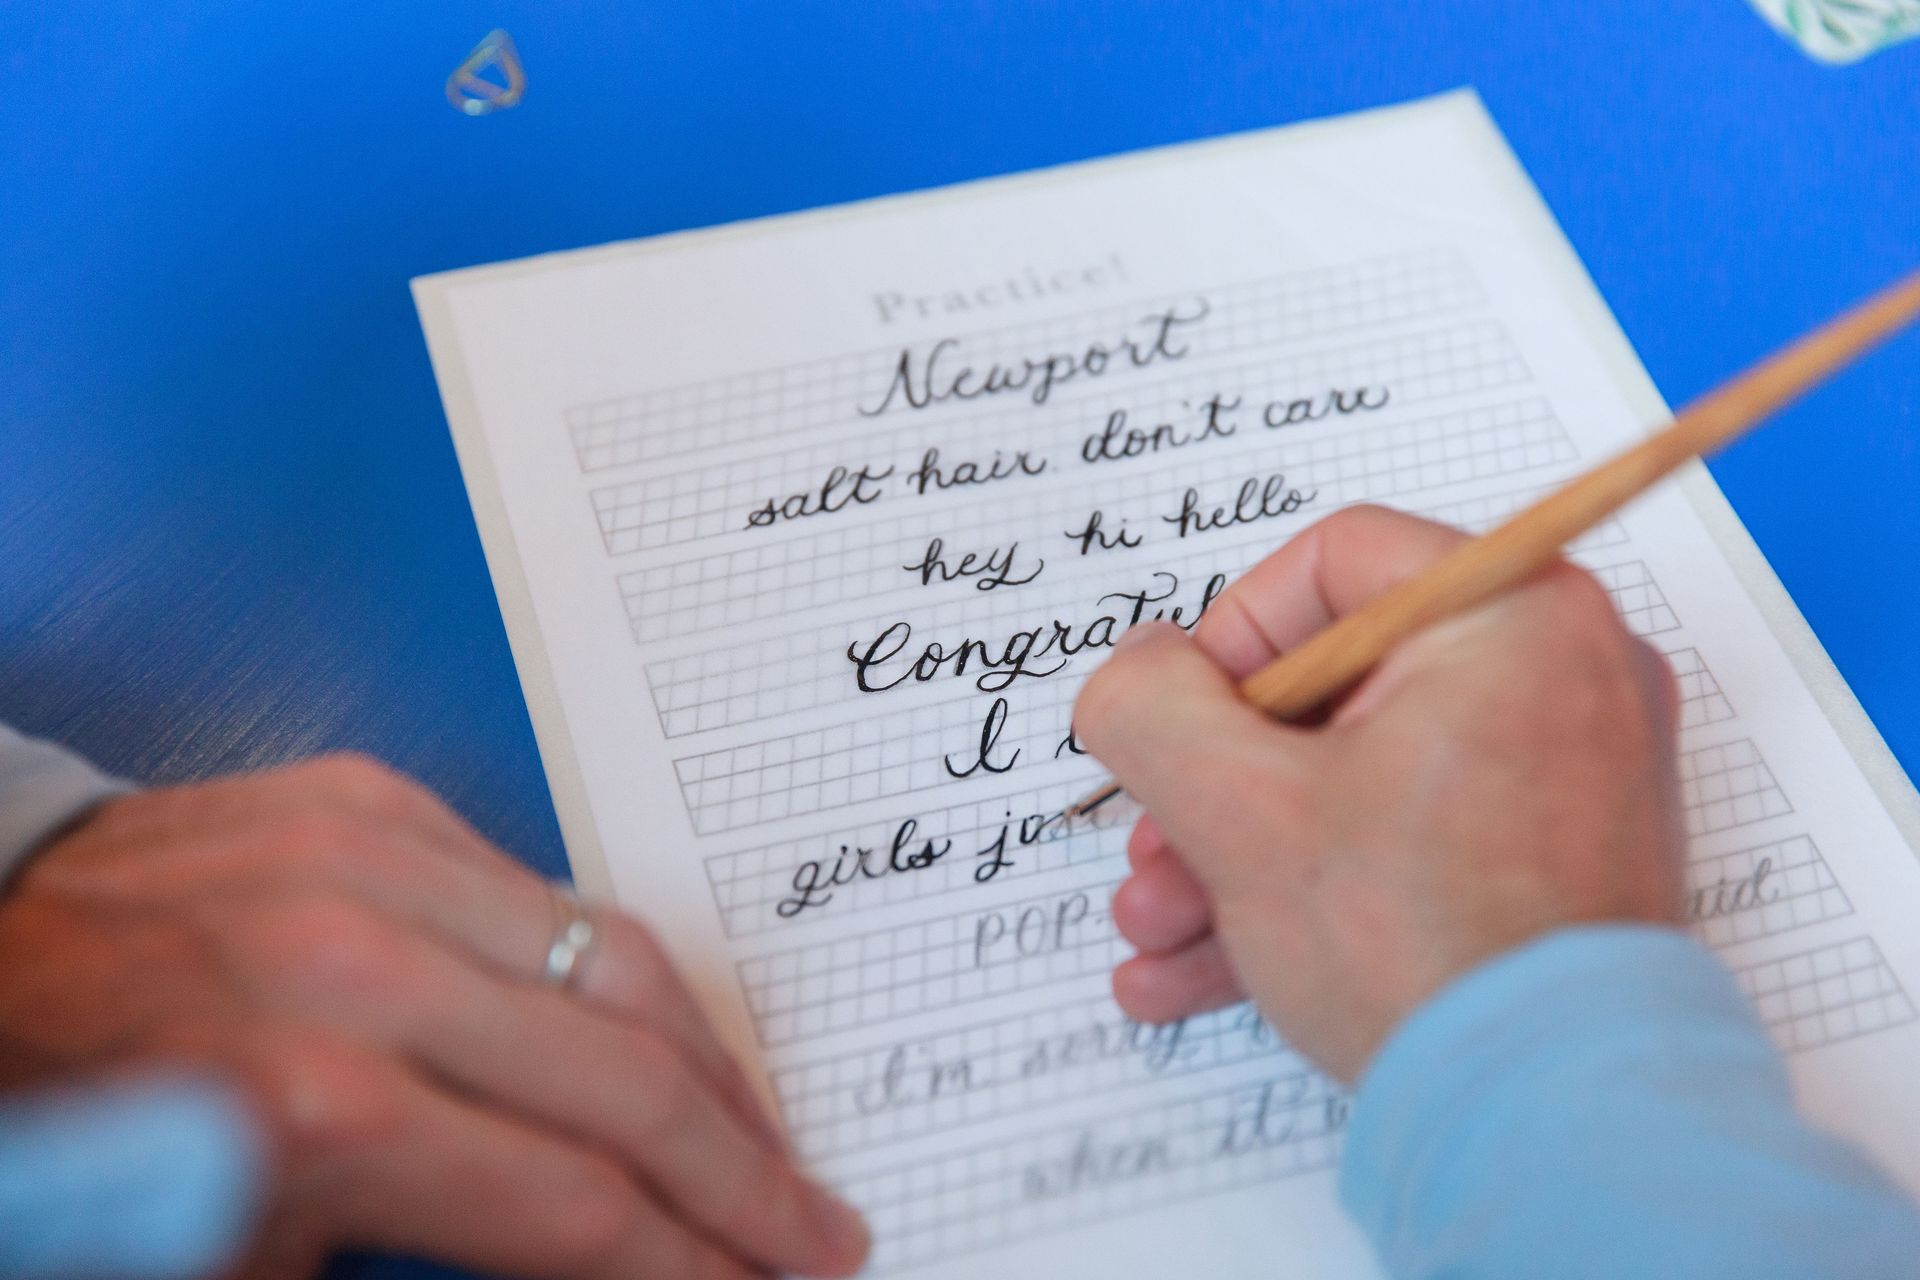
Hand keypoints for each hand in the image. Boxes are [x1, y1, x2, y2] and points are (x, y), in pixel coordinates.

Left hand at [0, 754, 868, 1278]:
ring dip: (714, 1066)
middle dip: (746, 1177)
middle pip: (630, 1082)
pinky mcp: (369, 797)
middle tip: (820, 1236)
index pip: (577, 1204)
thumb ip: (423, 1253)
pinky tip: (652, 1034)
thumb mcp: (236, 1258)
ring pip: (617, 961)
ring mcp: (371, 859)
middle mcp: (361, 963)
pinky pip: (543, 885)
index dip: (693, 1269)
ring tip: (766, 1141)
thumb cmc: (76, 1125)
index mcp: (312, 1102)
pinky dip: (616, 971)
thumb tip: (589, 1261)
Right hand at [1074, 506, 1685, 1082]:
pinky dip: (1310, 891)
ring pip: (1357, 779)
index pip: (1333, 562)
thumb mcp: (1241, 809)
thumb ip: (1151, 708)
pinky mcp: (1551, 868)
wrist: (1556, 1130)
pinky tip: (1199, 969)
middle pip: (1333, 688)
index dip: (1226, 639)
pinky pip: (1406, 844)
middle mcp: (1560, 679)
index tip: (1175, 722)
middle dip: (1214, 780)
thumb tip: (1134, 672)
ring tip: (1158, 929)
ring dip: (1237, 850)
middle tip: (1154, 846)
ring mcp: (1564, 779)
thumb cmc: (1424, 949)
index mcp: (1514, 617)